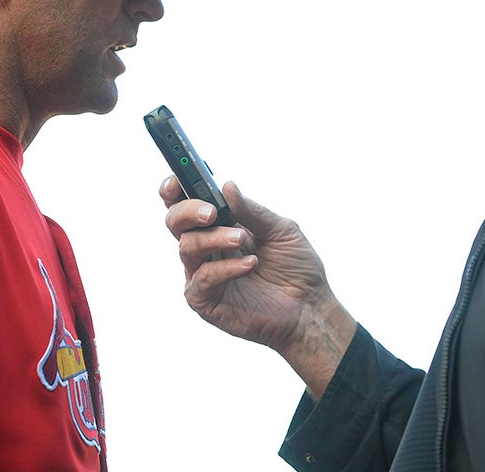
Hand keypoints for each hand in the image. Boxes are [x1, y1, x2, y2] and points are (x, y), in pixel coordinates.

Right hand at [161, 178, 355, 397]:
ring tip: (242, 239)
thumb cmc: (296, 267)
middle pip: (175, 222)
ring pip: (187, 247)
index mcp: (220, 226)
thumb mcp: (281, 230)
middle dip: (188, 211)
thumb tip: (226, 186)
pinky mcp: (206, 301)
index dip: (174, 189)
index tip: (178, 179)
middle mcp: (206, 249)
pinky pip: (202, 279)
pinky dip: (225, 268)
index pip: (186, 204)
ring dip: (214, 238)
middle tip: (212, 212)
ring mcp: (203, 275)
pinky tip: (250, 264)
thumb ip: (252, 211)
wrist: (310, 306)